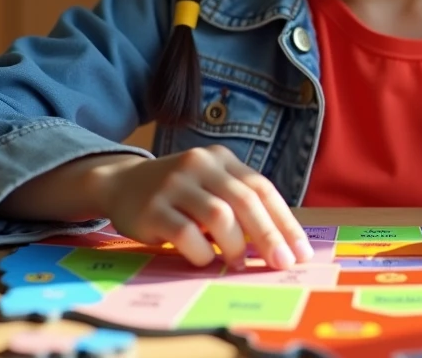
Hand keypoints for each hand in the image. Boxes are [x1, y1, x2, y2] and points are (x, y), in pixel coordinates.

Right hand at [87, 145, 312, 269]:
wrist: (121, 184)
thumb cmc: (178, 194)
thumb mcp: (210, 187)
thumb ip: (239, 205)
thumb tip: (281, 243)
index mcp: (221, 159)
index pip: (262, 188)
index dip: (284, 220)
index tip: (300, 251)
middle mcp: (200, 164)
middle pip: (245, 201)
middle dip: (268, 236)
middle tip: (282, 263)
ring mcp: (175, 183)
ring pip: (219, 215)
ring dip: (235, 245)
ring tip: (239, 263)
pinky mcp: (152, 207)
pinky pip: (186, 232)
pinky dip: (202, 251)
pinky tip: (205, 259)